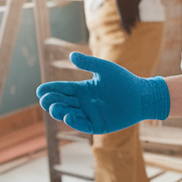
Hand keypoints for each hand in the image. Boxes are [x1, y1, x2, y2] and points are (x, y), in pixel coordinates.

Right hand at [36, 52, 169, 133]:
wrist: (142, 96)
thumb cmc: (125, 80)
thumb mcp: (105, 69)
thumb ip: (89, 63)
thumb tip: (71, 55)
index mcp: (84, 89)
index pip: (63, 89)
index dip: (52, 90)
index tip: (39, 90)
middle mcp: (85, 103)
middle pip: (63, 102)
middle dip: (52, 101)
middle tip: (43, 99)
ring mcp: (90, 115)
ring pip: (70, 114)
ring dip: (60, 111)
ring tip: (53, 107)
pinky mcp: (98, 125)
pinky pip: (83, 124)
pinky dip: (74, 121)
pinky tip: (67, 116)